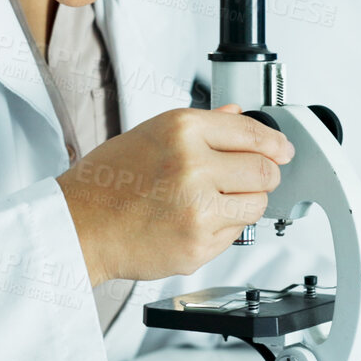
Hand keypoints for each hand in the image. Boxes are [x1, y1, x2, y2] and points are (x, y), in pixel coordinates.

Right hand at [56, 105, 292, 286]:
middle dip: (262, 176)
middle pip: (265, 171)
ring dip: (244, 204)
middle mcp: (194, 166)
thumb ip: (203, 125)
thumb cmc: (107, 182)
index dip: (275, 143)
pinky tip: (194, 221)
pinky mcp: (199, 244)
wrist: (78, 226)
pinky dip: (223, 229)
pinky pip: (235, 234)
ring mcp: (198, 208)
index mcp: (182, 130)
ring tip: (212, 202)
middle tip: (248, 179)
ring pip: (257, 205)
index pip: (253, 133)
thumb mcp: (152, 134)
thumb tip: (238, 116)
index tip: (282, 150)